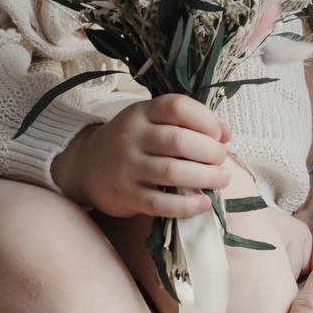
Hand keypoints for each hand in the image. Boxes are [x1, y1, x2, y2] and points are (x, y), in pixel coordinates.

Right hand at [51, 94, 230, 218]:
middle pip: (179, 141)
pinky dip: (187, 206)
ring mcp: (127, 167)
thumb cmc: (131, 143)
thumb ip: (186, 123)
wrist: (86, 166)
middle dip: (210, 152)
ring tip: (221, 180)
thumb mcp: (151, 122)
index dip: (206, 119)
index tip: (219, 134)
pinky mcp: (126, 195)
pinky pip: (160, 204)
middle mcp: (132, 137)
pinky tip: (203, 203)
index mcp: (142, 113)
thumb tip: (226, 134)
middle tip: (221, 161)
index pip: (177, 106)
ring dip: (205, 178)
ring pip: (172, 173)